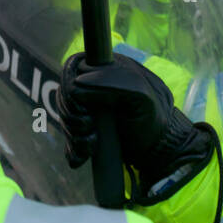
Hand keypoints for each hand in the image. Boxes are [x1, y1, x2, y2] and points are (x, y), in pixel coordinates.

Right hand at [58, 52, 213, 202]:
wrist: (158, 154)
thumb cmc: (154, 120)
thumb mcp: (140, 94)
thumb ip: (113, 80)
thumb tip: (77, 84)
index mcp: (107, 70)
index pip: (71, 68)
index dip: (71, 88)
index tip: (84, 107)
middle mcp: (95, 88)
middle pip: (64, 96)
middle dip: (73, 116)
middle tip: (90, 127)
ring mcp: (90, 111)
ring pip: (65, 118)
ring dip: (75, 134)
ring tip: (94, 142)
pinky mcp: (87, 132)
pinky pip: (68, 139)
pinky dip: (74, 149)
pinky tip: (87, 153)